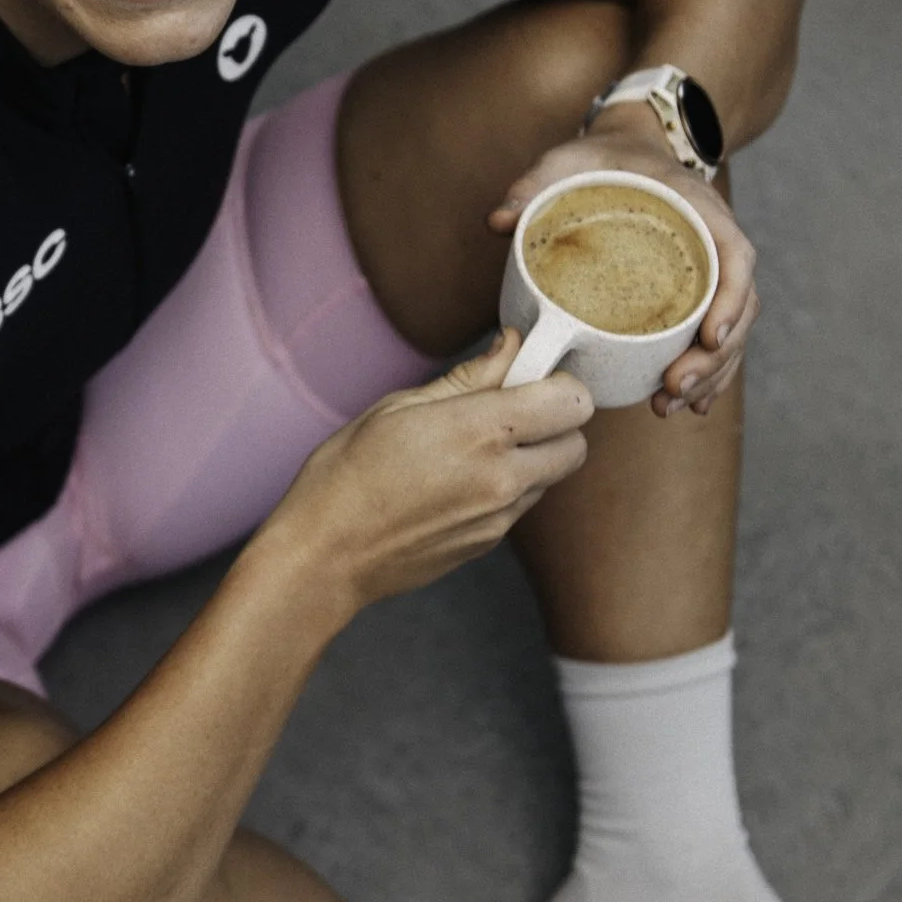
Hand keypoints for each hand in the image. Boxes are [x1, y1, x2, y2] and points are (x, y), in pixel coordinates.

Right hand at [264, 336, 593, 614]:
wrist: (325, 555)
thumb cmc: (347, 473)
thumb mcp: (401, 406)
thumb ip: (470, 377)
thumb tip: (511, 346)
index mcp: (481, 431)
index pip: (572, 401)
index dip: (558, 382)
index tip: (529, 375)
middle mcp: (503, 477)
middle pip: (577, 443)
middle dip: (556, 421)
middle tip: (512, 409)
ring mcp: (499, 517)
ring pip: (552, 476)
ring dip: (534, 456)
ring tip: (477, 447)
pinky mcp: (489, 543)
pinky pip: (522, 505)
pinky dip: (509, 486)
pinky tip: (460, 480)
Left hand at [489, 109, 759, 418]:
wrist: (628, 150)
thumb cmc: (602, 157)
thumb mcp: (568, 159)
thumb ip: (535, 183)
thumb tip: (497, 222)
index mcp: (698, 208)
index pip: (736, 256)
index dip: (731, 300)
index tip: (710, 338)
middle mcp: (713, 242)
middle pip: (737, 306)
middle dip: (714, 358)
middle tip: (672, 389)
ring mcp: (708, 270)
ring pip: (731, 330)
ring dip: (709, 375)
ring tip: (670, 407)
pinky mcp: (695, 293)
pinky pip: (714, 337)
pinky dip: (706, 374)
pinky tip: (687, 407)